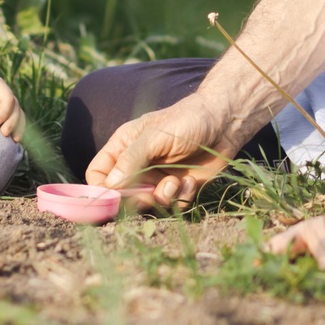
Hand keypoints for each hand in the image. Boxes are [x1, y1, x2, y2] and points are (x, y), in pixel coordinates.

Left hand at [0, 70, 25, 140]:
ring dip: (17, 127)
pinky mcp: (1, 113)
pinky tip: (14, 140)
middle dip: (13, 121)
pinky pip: (12, 120)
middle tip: (4, 133)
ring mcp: (3, 104)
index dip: (5, 112)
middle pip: (15, 108)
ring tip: (15, 140)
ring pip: (17, 115)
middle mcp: (3, 94)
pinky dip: (15, 129)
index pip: (8, 98)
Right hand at [86, 93, 250, 207]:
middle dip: (134, 198)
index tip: (113, 198)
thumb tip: (109, 186)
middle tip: (148, 194)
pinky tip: (190, 182)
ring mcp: (157, 176)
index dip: (101, 189)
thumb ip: (131, 160)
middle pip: (121, 194)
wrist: (225, 124)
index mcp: (124, 146)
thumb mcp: (155, 136)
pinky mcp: (178, 187)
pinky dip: (180, 197)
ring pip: (146, 203)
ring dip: (160, 198)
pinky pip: (170, 204)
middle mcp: (137, 164)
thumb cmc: (187, 120)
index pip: (98, 173)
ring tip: (174, 183)